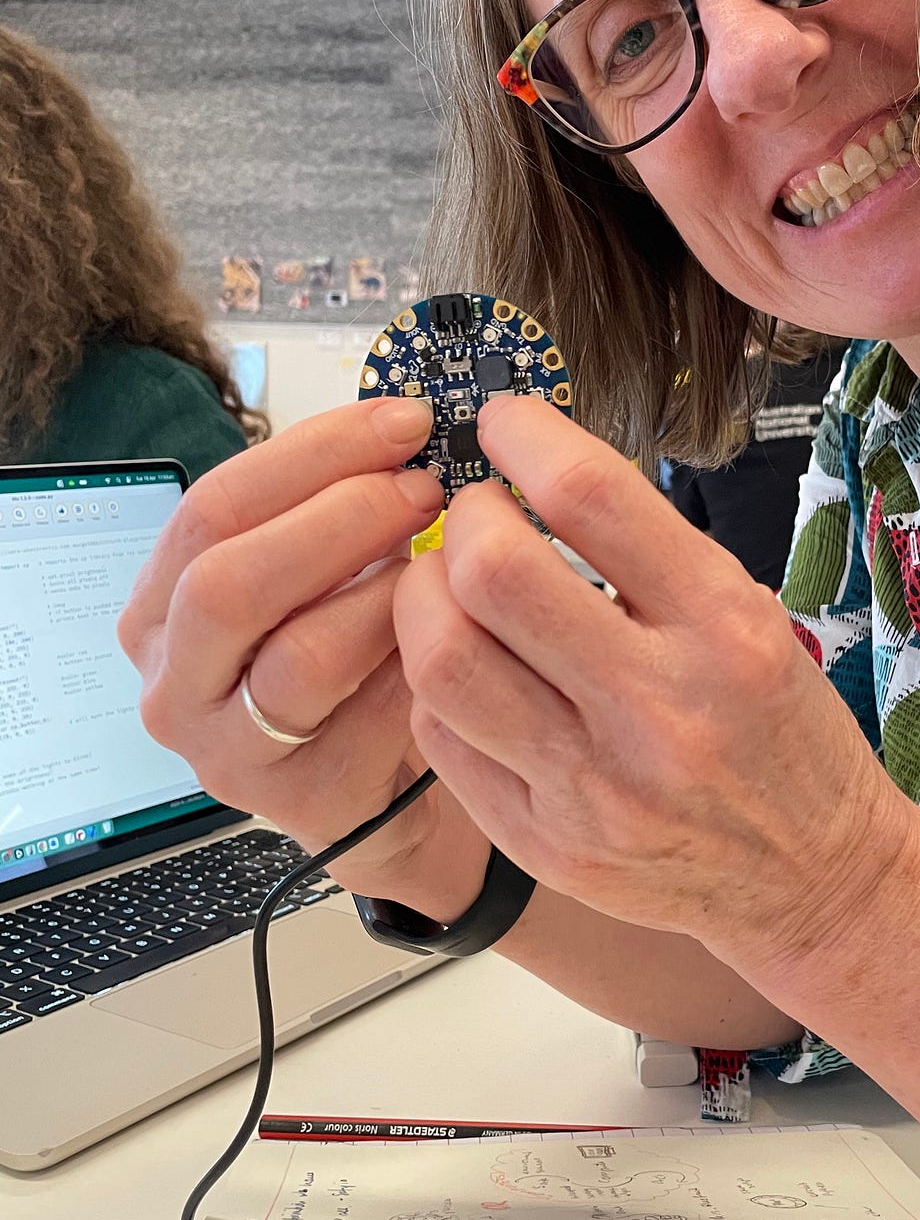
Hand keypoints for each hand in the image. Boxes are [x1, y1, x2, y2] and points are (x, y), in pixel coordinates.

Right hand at [119, 398, 486, 911]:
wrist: (387, 788)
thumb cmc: (356, 660)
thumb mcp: (326, 572)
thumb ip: (336, 504)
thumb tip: (405, 424)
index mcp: (163, 601)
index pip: (215, 505)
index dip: (316, 453)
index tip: (401, 422)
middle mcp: (173, 677)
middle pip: (229, 579)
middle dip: (341, 516)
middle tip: (425, 488)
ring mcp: (225, 747)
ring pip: (298, 655)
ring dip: (386, 593)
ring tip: (447, 561)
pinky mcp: (294, 796)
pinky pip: (366, 717)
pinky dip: (415, 663)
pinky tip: (455, 633)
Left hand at [392, 395, 919, 969]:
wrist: (813, 877)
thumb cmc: (782, 732)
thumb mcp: (751, 617)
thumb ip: (648, 554)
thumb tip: (533, 470)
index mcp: (723, 628)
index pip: (590, 495)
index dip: (524, 435)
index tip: (504, 422)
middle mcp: (659, 708)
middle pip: (492, 573)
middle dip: (464, 519)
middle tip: (479, 517)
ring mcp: (594, 787)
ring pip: (442, 659)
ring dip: (424, 597)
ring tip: (451, 587)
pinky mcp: (546, 843)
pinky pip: (442, 736)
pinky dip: (439, 682)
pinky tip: (473, 669)